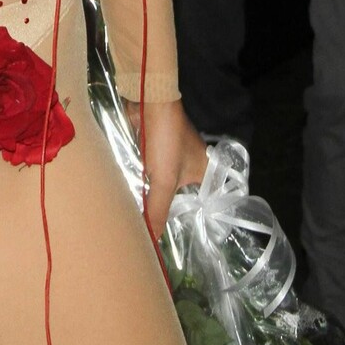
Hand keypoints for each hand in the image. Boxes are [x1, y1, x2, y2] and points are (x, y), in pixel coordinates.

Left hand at [140, 99, 208, 242]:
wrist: (148, 103)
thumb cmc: (166, 140)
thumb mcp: (164, 180)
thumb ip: (158, 210)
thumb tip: (152, 241)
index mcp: (207, 173)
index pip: (208, 203)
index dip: (199, 221)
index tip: (187, 241)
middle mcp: (194, 167)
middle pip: (184, 198)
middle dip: (171, 213)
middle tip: (161, 237)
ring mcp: (174, 159)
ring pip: (165, 187)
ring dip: (156, 200)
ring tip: (147, 223)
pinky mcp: (156, 152)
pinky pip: (152, 176)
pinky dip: (145, 186)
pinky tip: (136, 200)